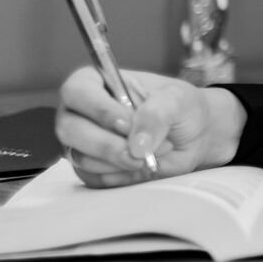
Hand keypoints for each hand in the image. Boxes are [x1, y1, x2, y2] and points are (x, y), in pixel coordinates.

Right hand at [54, 68, 245, 187]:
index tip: (128, 123)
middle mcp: (81, 111)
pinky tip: (141, 165)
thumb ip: (157, 114)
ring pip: (81, 157)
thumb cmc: (181, 107)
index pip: (76, 90)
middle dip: (107, 144)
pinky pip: (93, 178)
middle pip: (69, 128)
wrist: (193, 136)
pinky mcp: (90, 169)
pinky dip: (121, 176)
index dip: (99, 110)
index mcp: (96, 82)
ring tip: (152, 152)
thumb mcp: (178, 99)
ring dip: (121, 161)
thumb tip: (136, 144)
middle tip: (140, 152)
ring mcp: (82, 142)